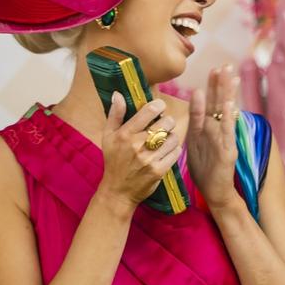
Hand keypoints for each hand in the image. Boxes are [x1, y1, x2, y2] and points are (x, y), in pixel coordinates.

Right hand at [97, 93, 182, 209]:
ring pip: (174, 137)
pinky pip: (176, 152)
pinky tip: (167, 151)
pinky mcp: (159, 170)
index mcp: (124, 134)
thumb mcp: (108, 137)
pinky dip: (174, 150)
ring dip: (172, 137)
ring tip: (164, 140)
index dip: (159, 106)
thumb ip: (115, 114)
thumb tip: (118, 94)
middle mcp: (137, 145)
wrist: (117, 190)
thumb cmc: (114, 161)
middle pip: (166, 123)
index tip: (160, 107)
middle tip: (164, 125)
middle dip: (168, 122)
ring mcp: (149, 158)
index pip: (148, 112)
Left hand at [188, 65, 242, 210]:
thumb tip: (194, 112)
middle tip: (226, 65)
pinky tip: (231, 106)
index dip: (213, 87)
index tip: (214, 70)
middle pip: (219, 103)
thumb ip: (196, 128)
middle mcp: (218, 131)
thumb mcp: (196, 146)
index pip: (211, 103)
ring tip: (230, 77)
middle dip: (222, 84)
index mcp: (208, 129)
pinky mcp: (228, 152)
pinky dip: (228, 119)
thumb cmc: (206, 171)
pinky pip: (227, 133)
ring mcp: (224, 140)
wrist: (217, 192)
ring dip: (227, 94)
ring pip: (225, 113)